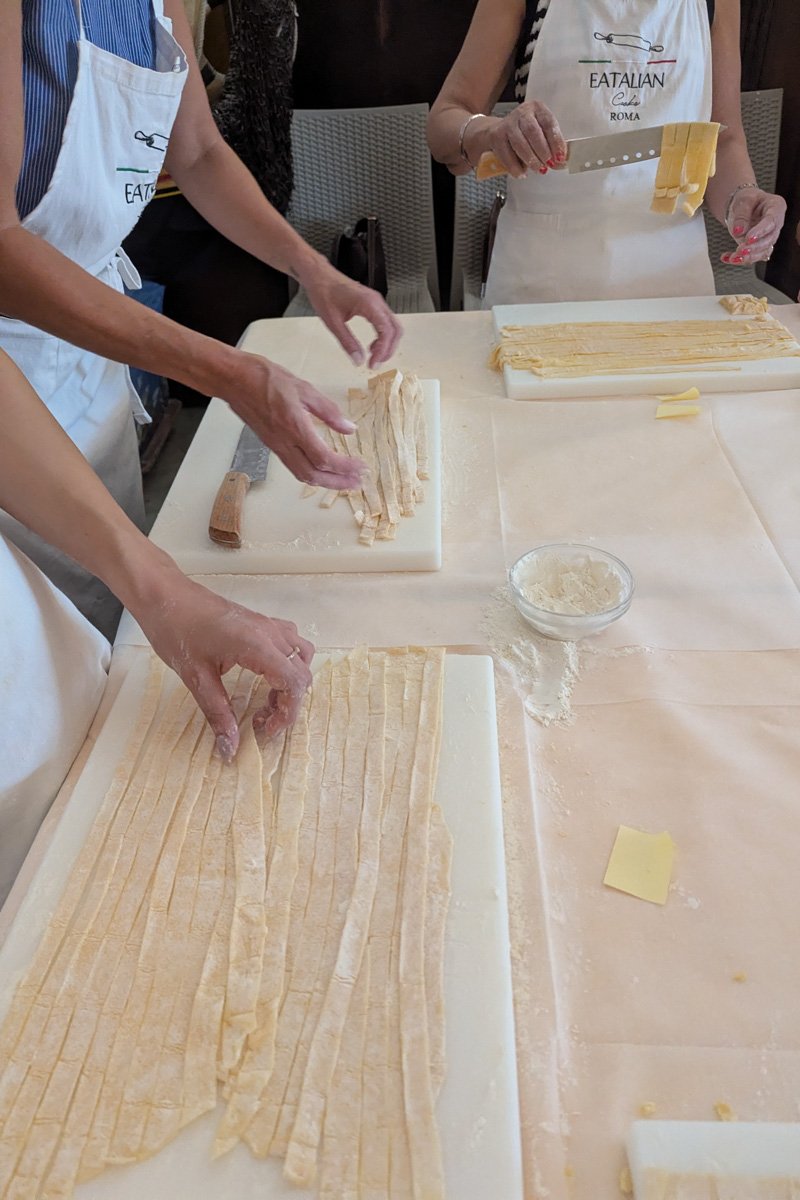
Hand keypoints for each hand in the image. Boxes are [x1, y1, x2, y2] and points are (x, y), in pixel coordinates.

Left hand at [135, 571, 313, 759]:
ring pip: (300, 657)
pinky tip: (263, 676)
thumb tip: (230, 747)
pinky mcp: (260, 622)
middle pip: (301, 673)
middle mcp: (270, 633)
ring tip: (264, 700)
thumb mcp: (196, 677)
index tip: (264, 730)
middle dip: (287, 704)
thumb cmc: (177, 629)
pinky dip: (285, 665)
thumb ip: (218, 713)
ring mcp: (268, 625)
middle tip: (260, 722)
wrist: (164, 595)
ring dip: (289, 683)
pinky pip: (289, 643)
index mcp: (257, 645)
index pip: (294, 683)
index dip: (286, 713)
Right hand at [224, 351, 364, 489]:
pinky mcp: (272, 445)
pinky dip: (312, 474)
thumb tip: (349, 428)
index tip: (361, 467)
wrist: (233, 380)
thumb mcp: (304, 388)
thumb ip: (328, 411)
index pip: (323, 458)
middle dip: (338, 483)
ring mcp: (276, 446)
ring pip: (302, 475)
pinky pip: (294, 467)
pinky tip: (323, 470)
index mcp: (294, 427)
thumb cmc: (264, 379)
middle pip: (313, 475)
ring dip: (325, 482)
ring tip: (344, 481)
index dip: (345, 467)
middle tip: (357, 483)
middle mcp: (284, 442)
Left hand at [302, 260, 402, 367]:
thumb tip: (358, 360)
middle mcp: (376, 302)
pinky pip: (385, 322)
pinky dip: (383, 335)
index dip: (382, 351)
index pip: (386, 331)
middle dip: (388, 349)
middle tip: (376, 363)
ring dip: (387, 343)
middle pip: (395, 330)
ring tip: (374, 356)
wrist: (319, 276)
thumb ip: (347, 343)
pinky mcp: (373, 303)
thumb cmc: (324, 292)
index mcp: (369, 304)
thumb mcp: (333, 322)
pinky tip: (372, 344)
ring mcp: (376, 301)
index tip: (373, 363)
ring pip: (393, 326)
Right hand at [482, 101, 566, 179]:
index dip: (556, 141)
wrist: (497, 132)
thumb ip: (551, 146)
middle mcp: (522, 113)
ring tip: (538, 169)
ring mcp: (508, 123)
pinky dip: (515, 167)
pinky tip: (522, 173)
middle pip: (533, 132)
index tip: (560, 157)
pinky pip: (507, 154)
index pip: (549, 123)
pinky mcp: (496, 136)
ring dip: (531, 160)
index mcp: (538, 108)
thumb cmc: (524, 134)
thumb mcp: (541, 134)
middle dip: (543, 151)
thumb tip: (561, 163)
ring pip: (520, 143)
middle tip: (548, 164)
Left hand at [722, 187, 786, 265]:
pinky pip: (752, 256)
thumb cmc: (748, 199)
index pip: (771, 221)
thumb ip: (741, 215)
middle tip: (740, 250)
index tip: (748, 238)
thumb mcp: (744, 200)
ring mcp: (768, 237)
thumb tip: (738, 231)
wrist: (744, 206)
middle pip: (769, 239)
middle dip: (755, 247)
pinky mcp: (759, 247)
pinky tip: (726, 258)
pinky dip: (739, 259)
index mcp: (776, 207)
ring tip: (733, 258)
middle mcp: (775, 224)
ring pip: (763, 251)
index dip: (761, 231)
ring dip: (748, 257)